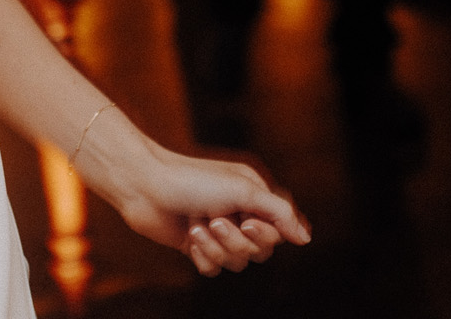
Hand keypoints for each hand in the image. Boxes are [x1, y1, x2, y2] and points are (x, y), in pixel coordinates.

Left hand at [113, 141, 309, 274]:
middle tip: (215, 220)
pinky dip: (202, 256)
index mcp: (253, 197)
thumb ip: (279, 213)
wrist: (144, 186)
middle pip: (260, 252)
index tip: (248, 223)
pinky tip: (189, 237)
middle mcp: (239, 214)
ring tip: (197, 225)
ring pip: (236, 263)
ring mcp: (217, 231)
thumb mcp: (243, 190)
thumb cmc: (192, 180)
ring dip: (215, 247)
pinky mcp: (197, 245)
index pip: (279, 233)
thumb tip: (306, 238)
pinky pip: (213, 269)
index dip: (265, 235)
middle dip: (236, 241)